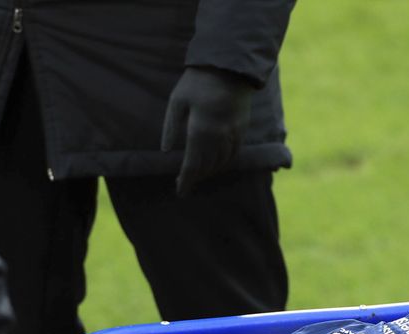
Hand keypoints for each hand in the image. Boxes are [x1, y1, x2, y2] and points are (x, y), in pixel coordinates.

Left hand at [161, 66, 255, 196]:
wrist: (229, 66)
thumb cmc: (198, 81)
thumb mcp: (177, 100)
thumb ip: (171, 127)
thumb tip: (166, 151)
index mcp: (200, 131)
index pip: (192, 164)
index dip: (186, 180)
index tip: (180, 191)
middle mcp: (219, 138)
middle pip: (207, 167)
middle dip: (196, 177)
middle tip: (185, 183)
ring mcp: (233, 134)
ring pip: (222, 163)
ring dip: (210, 171)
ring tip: (199, 174)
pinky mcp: (242, 129)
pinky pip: (234, 154)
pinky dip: (224, 162)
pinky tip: (217, 163)